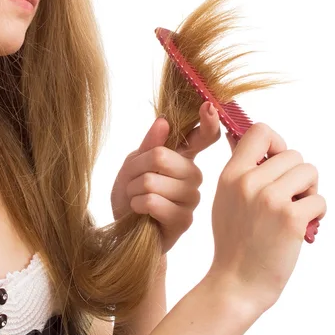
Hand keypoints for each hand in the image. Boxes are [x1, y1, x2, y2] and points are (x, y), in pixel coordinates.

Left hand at [111, 101, 221, 253]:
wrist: (125, 228)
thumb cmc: (131, 193)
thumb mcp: (133, 164)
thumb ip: (149, 144)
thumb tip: (163, 121)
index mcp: (184, 156)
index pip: (204, 135)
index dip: (208, 121)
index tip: (208, 106)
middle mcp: (193, 174)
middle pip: (160, 157)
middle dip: (136, 170)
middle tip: (134, 183)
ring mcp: (192, 197)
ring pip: (152, 181)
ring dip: (134, 191)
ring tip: (137, 200)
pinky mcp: (185, 219)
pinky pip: (153, 201)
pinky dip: (137, 205)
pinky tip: (140, 212)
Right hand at [206, 123, 326, 313]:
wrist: (236, 284)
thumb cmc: (234, 242)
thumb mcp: (225, 197)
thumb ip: (241, 170)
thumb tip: (256, 142)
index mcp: (231, 174)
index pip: (260, 131)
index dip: (276, 143)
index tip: (276, 162)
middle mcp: (249, 181)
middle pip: (293, 154)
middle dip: (297, 175)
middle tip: (289, 196)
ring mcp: (270, 199)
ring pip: (309, 172)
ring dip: (309, 190)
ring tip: (297, 209)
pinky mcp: (291, 218)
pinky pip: (319, 199)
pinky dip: (316, 212)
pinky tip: (302, 227)